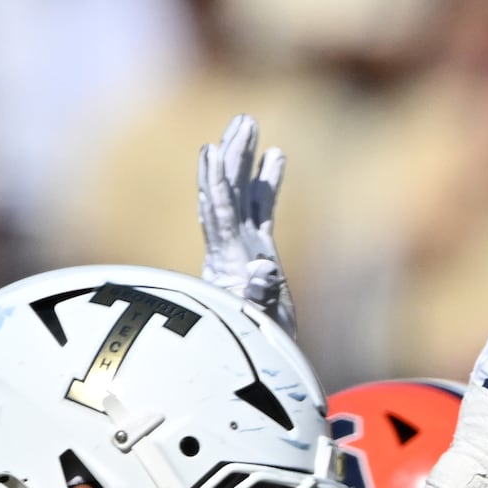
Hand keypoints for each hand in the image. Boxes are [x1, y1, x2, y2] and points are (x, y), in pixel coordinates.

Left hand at [196, 113, 293, 328]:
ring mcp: (242, 249)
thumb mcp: (259, 327)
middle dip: (232, 156)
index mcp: (228, 262)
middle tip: (241, 120)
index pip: (219, 214)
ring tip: (251, 127)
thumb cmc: (257, 349)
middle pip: (227, 193)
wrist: (255, 367)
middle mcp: (230, 249)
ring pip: (241, 195)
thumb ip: (257, 298)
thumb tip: (260, 270)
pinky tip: (275, 158)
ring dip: (245, 161)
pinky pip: (261, 210)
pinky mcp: (257, 254)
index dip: (216, 182)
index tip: (212, 150)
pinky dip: (266, 184)